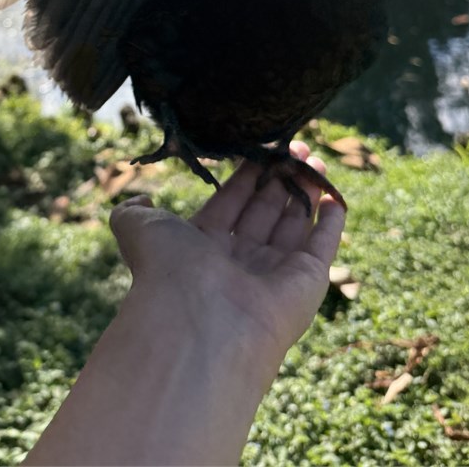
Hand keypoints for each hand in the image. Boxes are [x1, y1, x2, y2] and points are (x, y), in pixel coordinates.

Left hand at [110, 142, 344, 359]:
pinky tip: (335, 197)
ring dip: (305, 191)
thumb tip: (141, 198)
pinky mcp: (307, 282)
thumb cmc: (167, 269)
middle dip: (278, 178)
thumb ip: (133, 210)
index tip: (260, 148)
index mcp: (203, 247)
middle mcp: (239, 261)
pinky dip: (332, 222)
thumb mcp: (137, 227)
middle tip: (292, 147)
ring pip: (294, 223)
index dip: (245, 175)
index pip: (230, 202)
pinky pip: (323, 246)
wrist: (200, 321)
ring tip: (313, 159)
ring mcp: (274, 273)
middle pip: (264, 211)